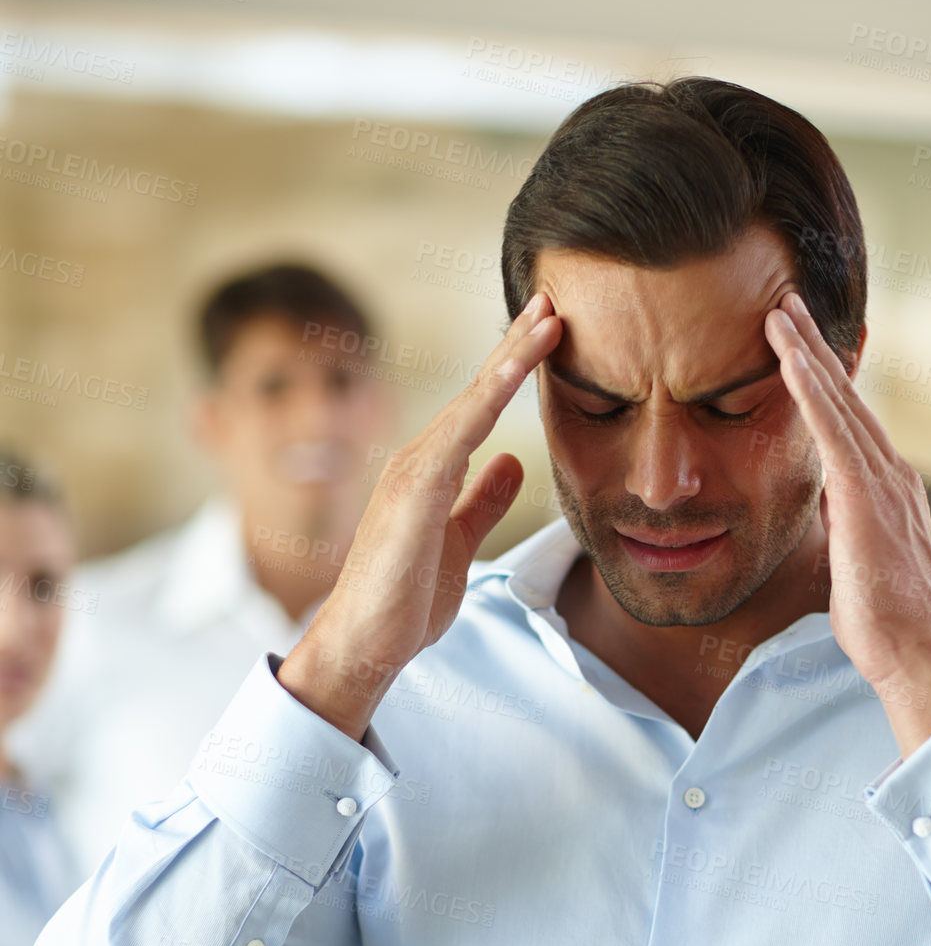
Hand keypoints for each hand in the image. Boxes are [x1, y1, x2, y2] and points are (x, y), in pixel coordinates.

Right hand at [278, 292, 562, 738]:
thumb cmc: (403, 601)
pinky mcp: (413, 490)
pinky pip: (458, 434)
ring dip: (510, 358)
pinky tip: (516, 370)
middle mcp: (419, 460)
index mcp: (432, 471)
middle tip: (552, 301)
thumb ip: (481, 501)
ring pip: (471, 402)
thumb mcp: (458, 544)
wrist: (363, 644)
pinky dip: (488, 398)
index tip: (550, 333)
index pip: (482, 409)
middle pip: (478, 392)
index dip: (515, 370)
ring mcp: (413, 471)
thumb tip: (511, 463)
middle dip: (516, 346)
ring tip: (546, 318)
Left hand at [765, 290, 930, 756]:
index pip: (848, 421)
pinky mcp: (866, 497)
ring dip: (807, 355)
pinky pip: (833, 431)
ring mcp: (883, 481)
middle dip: (813, 348)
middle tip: (784, 305)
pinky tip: (789, 360)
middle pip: (845, 397)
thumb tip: (824, 512)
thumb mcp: (853, 561)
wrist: (914, 653)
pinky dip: (810, 391)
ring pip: (838, 403)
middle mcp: (890, 473)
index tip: (796, 344)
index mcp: (885, 487)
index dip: (823, 380)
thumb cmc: (882, 622)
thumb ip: (842, 526)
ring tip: (778, 314)